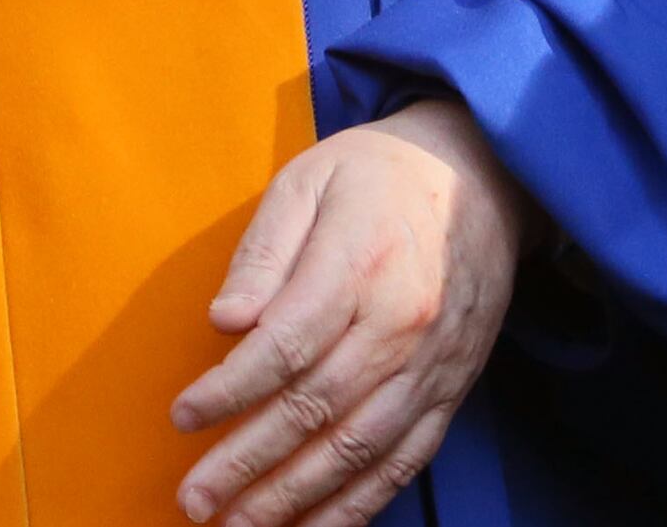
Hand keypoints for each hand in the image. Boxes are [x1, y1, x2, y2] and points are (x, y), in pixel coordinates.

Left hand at [170, 99, 527, 526]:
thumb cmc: (377, 174)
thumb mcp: (308, 179)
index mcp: (359, 266)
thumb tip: (225, 322)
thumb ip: (264, 252)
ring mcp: (430, 366)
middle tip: (197, 499)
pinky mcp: (450, 391)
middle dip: (249, 464)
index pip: (285, 348)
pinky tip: (317, 526)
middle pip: (315, 410)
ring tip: (242, 526)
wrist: (483, 177)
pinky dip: (360, 503)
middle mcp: (400, 326)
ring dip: (297, 498)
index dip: (229, 392)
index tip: (183, 418)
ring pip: (358, 449)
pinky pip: (404, 461)